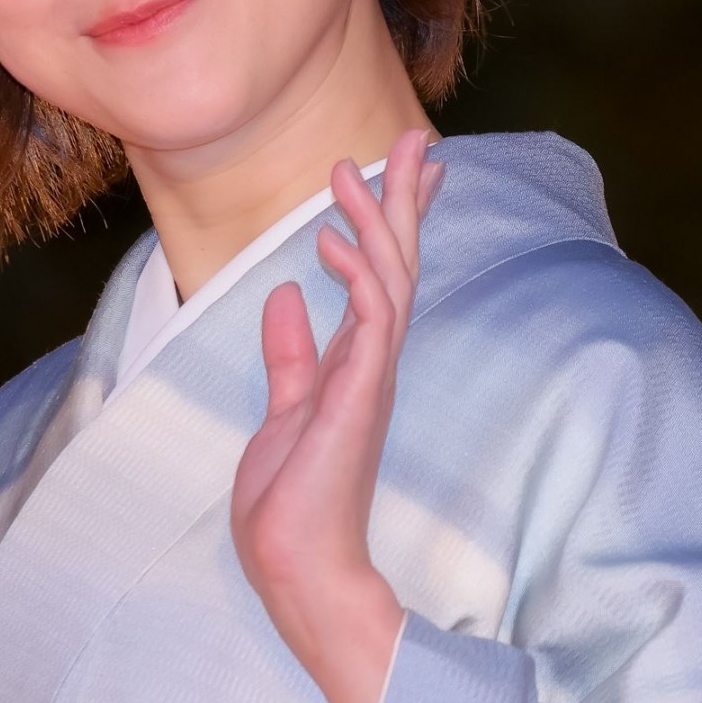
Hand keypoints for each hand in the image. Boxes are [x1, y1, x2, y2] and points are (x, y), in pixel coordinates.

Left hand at [230, 127, 443, 702]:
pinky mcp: (362, 396)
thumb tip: (285, 296)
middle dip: (406, 199)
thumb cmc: (292, 502)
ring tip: (352, 167)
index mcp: (357, 363)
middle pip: (400, 263)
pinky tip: (330, 242)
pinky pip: (371, 320)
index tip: (398, 167)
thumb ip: (289, 355)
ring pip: (390, 279)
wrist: (296, 565)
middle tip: (418, 137)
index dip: (391, 220)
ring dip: (376, 220)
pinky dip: (358, 275)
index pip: (382, 275)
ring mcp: (373, 377)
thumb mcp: (283, 410)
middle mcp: (374, 362)